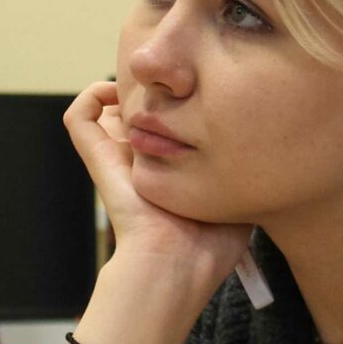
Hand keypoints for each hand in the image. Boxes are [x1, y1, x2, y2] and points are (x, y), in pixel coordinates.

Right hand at [65, 81, 250, 292]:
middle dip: (150, 92)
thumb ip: (246, 173)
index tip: (202, 92)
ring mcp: (116, 157)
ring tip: (145, 81)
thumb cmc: (210, 245)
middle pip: (134, 114)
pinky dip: (91, 96)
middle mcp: (140, 160)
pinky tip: (116, 92)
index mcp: (168, 171)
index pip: (166, 129)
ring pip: (102, 110)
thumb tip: (263, 150)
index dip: (178, 108)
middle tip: (174, 79)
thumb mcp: (238, 199)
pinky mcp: (97, 157)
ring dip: (119, 88)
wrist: (178, 264)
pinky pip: (78, 117)